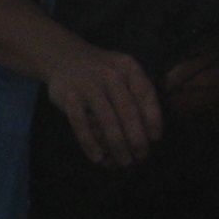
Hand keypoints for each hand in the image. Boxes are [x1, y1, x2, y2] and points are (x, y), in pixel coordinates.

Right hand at [40, 39, 164, 167]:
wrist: (64, 57)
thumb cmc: (102, 72)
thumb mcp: (124, 72)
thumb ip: (139, 94)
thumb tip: (151, 133)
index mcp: (127, 66)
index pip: (146, 93)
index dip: (153, 118)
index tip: (154, 138)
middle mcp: (109, 73)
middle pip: (128, 111)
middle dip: (137, 138)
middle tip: (141, 156)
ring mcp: (88, 85)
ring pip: (107, 121)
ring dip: (117, 145)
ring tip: (123, 161)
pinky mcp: (69, 97)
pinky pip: (81, 125)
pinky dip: (90, 143)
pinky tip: (98, 157)